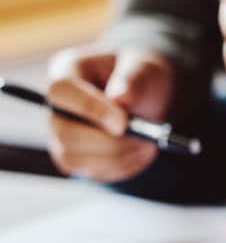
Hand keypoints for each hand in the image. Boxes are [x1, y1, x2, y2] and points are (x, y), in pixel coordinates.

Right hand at [47, 48, 175, 181]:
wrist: (149, 97)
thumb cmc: (142, 77)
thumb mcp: (145, 69)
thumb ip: (133, 80)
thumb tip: (120, 100)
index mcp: (67, 71)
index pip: (61, 93)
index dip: (91, 110)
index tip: (124, 123)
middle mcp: (58, 106)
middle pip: (67, 134)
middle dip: (111, 142)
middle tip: (146, 139)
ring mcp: (62, 135)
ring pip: (79, 160)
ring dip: (120, 157)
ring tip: (148, 143)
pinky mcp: (78, 159)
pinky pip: (94, 173)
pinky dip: (123, 167)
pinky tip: (140, 152)